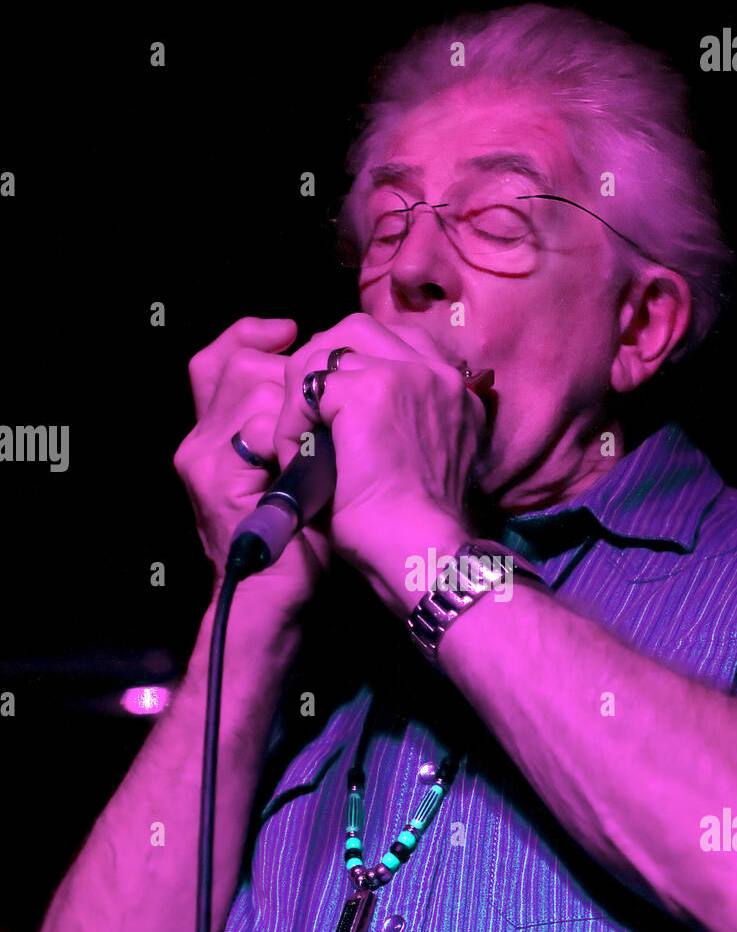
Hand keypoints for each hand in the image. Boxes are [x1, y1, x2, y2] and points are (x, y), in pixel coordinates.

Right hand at [173, 316, 331, 623]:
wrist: (276, 598)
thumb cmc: (303, 539)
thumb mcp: (305, 471)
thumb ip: (305, 425)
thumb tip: (341, 379)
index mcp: (215, 434)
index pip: (220, 357)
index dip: (252, 335)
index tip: (291, 333)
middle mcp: (199, 439)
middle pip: (237, 363)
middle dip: (290, 374)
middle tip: (328, 400)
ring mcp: (202, 457)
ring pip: (251, 386)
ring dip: (300, 407)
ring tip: (326, 438)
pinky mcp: (213, 476)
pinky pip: (257, 425)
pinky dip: (295, 436)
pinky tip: (319, 458)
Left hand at [274, 313, 487, 613]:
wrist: (421, 553)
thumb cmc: (417, 529)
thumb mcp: (426, 464)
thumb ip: (408, 427)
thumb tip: (355, 419)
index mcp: (458, 391)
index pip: (398, 343)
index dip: (356, 366)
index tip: (334, 407)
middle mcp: (439, 373)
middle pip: (360, 330)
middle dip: (321, 365)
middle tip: (304, 410)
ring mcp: (404, 375)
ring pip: (329, 351)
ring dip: (303, 392)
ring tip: (298, 438)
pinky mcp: (368, 391)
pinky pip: (309, 386)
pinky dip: (292, 421)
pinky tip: (295, 457)